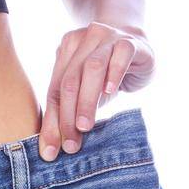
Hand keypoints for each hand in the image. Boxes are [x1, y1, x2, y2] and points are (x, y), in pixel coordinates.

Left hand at [38, 22, 154, 160]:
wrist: (139, 45)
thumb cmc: (108, 74)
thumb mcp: (87, 91)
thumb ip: (70, 110)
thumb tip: (52, 148)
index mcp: (66, 51)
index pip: (55, 90)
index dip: (52, 122)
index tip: (50, 151)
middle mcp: (83, 40)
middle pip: (70, 80)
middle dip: (67, 115)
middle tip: (70, 145)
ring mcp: (107, 37)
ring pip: (92, 68)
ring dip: (86, 100)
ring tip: (84, 126)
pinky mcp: (130, 42)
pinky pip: (120, 56)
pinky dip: (114, 74)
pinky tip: (110, 91)